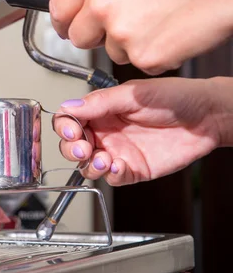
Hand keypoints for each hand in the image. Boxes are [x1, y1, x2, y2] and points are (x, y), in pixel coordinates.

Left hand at [50, 0, 232, 74]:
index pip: (59, 8)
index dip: (65, 19)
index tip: (69, 25)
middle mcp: (103, 5)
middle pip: (80, 38)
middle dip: (97, 33)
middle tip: (125, 21)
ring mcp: (123, 35)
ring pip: (111, 52)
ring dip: (128, 43)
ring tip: (158, 18)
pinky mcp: (146, 57)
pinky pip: (140, 63)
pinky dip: (154, 54)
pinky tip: (170, 31)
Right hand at [53, 77, 225, 185]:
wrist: (206, 116)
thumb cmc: (175, 97)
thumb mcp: (134, 94)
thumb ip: (100, 103)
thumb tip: (69, 107)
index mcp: (102, 109)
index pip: (70, 119)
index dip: (65, 127)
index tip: (71, 131)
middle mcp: (107, 131)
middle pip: (73, 145)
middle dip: (71, 149)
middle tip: (82, 148)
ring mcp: (119, 151)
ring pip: (89, 165)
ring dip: (89, 165)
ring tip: (103, 159)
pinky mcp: (134, 169)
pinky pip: (113, 177)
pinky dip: (111, 174)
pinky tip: (118, 165)